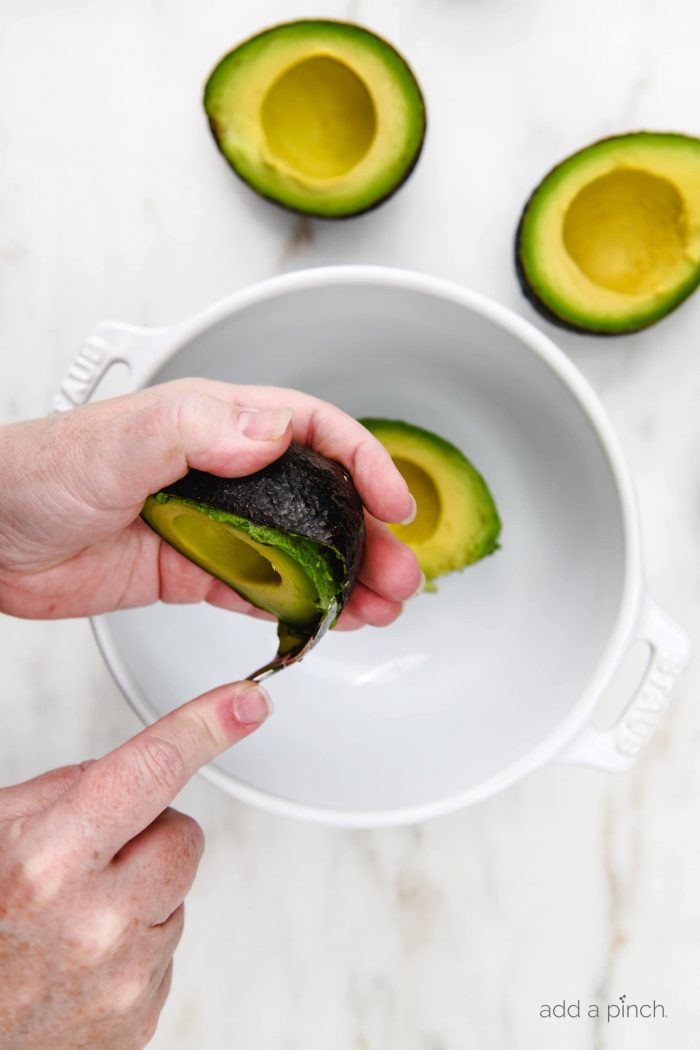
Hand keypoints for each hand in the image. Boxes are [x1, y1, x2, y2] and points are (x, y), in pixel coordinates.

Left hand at [0, 379, 420, 627]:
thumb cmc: (35, 470)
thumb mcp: (119, 439)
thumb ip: (195, 430)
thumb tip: (269, 432)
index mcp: (213, 424)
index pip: (311, 431)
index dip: (362, 462)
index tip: (391, 503)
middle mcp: (219, 469)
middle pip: (317, 498)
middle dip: (366, 535)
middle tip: (398, 573)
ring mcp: (208, 523)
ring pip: (296, 550)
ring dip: (341, 577)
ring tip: (377, 606)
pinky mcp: (188, 569)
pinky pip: (255, 589)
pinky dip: (293, 607)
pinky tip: (322, 621)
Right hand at [0, 678, 270, 1049]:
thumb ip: (69, 789)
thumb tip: (144, 766)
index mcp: (50, 865)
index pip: (150, 771)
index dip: (204, 727)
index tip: (247, 702)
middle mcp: (96, 924)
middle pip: (181, 833)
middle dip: (147, 831)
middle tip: (89, 858)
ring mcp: (123, 978)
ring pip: (178, 890)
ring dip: (140, 892)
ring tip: (73, 918)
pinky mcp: (139, 1017)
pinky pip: (168, 946)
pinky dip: (136, 943)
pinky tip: (82, 957)